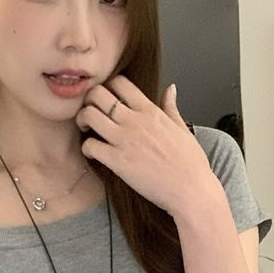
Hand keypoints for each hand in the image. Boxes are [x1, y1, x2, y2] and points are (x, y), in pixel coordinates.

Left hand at [76, 77, 214, 216]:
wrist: (191, 190)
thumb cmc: (190, 163)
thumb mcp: (182, 128)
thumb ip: (171, 107)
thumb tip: (171, 89)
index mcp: (150, 111)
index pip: (120, 83)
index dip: (108, 87)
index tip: (108, 99)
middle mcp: (135, 121)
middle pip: (98, 94)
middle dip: (90, 100)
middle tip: (92, 111)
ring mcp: (124, 140)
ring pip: (89, 115)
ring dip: (83, 120)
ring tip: (88, 130)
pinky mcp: (117, 161)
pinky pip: (89, 146)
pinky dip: (86, 148)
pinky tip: (94, 152)